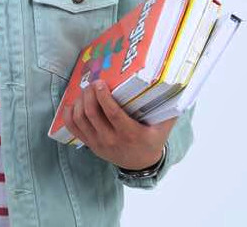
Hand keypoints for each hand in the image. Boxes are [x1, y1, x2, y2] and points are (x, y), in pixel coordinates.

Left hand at [62, 80, 176, 170]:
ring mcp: (98, 143)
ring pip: (80, 119)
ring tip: (85, 91)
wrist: (141, 165)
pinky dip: (69, 114)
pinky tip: (74, 103)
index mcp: (130, 133)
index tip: (100, 83)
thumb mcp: (163, 128)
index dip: (103, 97)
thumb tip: (176, 87)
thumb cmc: (152, 140)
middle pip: (92, 114)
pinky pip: (73, 129)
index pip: (112, 114)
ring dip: (79, 102)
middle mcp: (111, 139)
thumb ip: (169, 109)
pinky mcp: (90, 144)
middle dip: (89, 94)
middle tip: (93, 83)